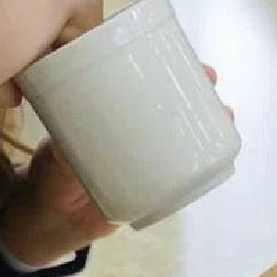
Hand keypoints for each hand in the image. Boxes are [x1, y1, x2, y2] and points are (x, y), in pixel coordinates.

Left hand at [0, 65, 232, 266]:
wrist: (54, 220)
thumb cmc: (52, 176)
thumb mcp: (56, 157)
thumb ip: (61, 152)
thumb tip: (65, 144)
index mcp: (110, 112)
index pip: (142, 80)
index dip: (166, 65)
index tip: (183, 56)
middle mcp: (134, 129)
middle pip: (173, 101)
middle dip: (196, 86)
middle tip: (209, 79)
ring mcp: (148, 155)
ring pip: (186, 132)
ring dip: (210, 120)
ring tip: (225, 114)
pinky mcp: (155, 184)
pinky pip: (185, 169)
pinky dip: (205, 161)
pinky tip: (222, 155)